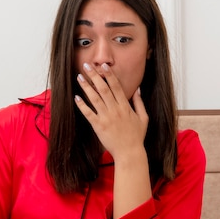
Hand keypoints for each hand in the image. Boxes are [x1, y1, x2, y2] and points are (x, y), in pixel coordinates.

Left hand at [75, 63, 151, 218]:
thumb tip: (138, 89)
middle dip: (94, 76)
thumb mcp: (143, 118)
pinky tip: (76, 97)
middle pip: (103, 89)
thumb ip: (140, 103)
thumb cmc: (137, 137)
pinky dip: (82, 105)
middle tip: (87, 65)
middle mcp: (115, 110)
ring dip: (86, 87)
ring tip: (79, 77)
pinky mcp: (99, 127)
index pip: (116, 87)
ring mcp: (106, 118)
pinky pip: (88, 114)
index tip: (104, 66)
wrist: (129, 153)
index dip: (109, 75)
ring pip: (94, 98)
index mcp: (126, 107)